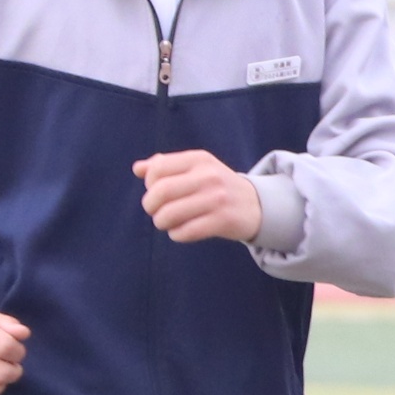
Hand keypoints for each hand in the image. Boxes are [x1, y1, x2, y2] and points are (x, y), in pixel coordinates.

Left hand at [134, 149, 263, 244]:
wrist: (257, 205)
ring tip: (168, 223)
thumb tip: (138, 169)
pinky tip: (182, 232)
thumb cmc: (217, 187)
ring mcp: (217, 199)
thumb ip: (166, 166)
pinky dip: (177, 235)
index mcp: (199, 159)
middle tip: (156, 212)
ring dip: (162, 222)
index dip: (149, 185)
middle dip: (151, 206)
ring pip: (169, 214)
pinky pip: (185, 231)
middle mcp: (208, 176)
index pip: (157, 169)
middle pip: (160, 192)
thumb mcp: (196, 168)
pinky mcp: (223, 220)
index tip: (157, 193)